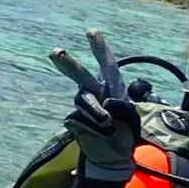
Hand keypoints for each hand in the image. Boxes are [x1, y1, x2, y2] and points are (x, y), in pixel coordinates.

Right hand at [49, 30, 139, 180]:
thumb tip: (107, 102)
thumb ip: (123, 108)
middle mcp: (95, 92)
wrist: (114, 155)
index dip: (99, 48)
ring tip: (107, 123)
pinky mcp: (75, 120)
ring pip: (83, 100)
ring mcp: (84, 106)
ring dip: (95, 111)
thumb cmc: (126, 133)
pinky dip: (92, 128)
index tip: (91, 32)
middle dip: (68, 63)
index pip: (107, 65)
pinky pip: (78, 120)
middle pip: (81, 75)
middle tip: (55, 52)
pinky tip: (100, 134)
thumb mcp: (132, 119)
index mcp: (113, 87)